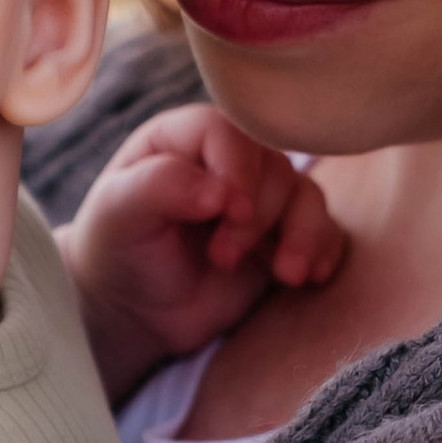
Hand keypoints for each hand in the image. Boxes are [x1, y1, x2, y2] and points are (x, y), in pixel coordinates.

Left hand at [60, 105, 345, 398]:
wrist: (136, 312)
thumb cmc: (118, 251)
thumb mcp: (117, 214)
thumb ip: (158, 186)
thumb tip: (221, 191)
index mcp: (184, 139)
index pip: (228, 131)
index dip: (238, 169)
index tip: (230, 213)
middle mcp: (229, 162)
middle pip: (273, 165)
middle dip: (258, 216)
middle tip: (221, 258)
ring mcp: (261, 199)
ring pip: (307, 195)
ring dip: (303, 234)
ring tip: (286, 274)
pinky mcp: (283, 237)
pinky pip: (324, 230)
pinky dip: (323, 250)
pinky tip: (309, 277)